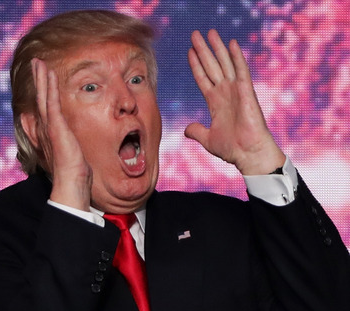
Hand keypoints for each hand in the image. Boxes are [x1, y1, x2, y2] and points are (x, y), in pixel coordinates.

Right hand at [30, 58, 92, 209]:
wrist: (71, 181)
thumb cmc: (73, 172)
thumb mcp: (71, 153)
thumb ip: (69, 143)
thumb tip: (69, 140)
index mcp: (47, 132)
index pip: (43, 108)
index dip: (40, 92)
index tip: (39, 79)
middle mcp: (44, 127)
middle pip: (39, 98)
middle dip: (38, 79)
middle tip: (36, 62)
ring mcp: (48, 126)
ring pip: (43, 96)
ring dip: (41, 77)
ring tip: (38, 62)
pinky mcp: (55, 126)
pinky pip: (51, 101)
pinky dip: (49, 86)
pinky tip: (49, 74)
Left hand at [184, 29, 284, 174]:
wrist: (248, 154)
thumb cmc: (233, 149)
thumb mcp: (208, 138)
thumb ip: (196, 131)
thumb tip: (186, 130)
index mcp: (216, 102)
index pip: (203, 78)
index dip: (196, 64)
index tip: (189, 51)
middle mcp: (225, 93)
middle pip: (212, 66)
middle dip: (203, 50)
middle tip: (195, 34)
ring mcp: (236, 91)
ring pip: (224, 64)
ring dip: (217, 48)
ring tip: (209, 32)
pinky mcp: (246, 92)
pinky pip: (241, 70)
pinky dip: (236, 57)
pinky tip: (231, 43)